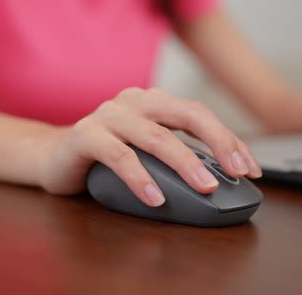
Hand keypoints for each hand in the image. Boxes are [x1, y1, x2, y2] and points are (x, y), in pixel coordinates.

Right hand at [39, 88, 261, 206]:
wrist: (50, 156)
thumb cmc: (108, 156)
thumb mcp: (148, 152)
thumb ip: (176, 154)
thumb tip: (222, 179)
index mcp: (155, 101)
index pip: (201, 115)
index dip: (229, 140)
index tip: (250, 168)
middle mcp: (135, 101)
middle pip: (188, 114)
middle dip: (219, 142)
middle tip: (238, 172)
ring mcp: (109, 115)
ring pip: (157, 136)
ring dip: (185, 163)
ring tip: (205, 188)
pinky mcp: (85, 135)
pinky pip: (119, 156)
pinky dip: (141, 179)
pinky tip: (156, 199)